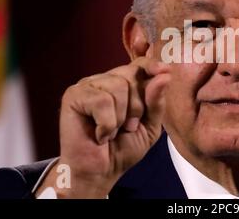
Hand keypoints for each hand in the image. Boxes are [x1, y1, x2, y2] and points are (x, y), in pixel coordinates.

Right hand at [36, 57, 170, 197]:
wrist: (100, 172)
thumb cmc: (123, 148)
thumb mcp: (151, 125)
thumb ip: (157, 101)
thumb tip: (165, 74)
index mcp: (124, 84)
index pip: (140, 64)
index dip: (152, 65)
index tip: (164, 70)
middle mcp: (105, 80)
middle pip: (132, 74)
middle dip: (138, 105)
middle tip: (129, 126)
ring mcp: (88, 85)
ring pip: (118, 86)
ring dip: (121, 117)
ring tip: (113, 131)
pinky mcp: (73, 96)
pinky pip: (102, 100)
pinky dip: (106, 123)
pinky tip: (100, 134)